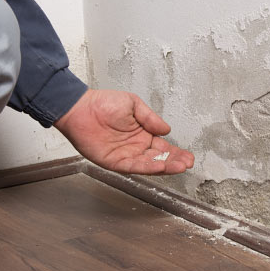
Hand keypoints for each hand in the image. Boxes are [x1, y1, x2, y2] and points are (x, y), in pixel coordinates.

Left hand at [54, 89, 194, 174]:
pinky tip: (160, 166)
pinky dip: (147, 167)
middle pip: (159, 158)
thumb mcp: (133, 104)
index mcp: (142, 134)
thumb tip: (166, 129)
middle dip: (174, 161)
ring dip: (165, 166)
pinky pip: (133, 166)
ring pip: (149, 164)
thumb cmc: (103, 103)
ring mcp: (125, 155)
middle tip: (188, 163)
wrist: (81, 108)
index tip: (188, 156)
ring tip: (180, 166)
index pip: (163, 147)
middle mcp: (135, 147)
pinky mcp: (114, 161)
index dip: (176, 152)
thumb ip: (150, 118)